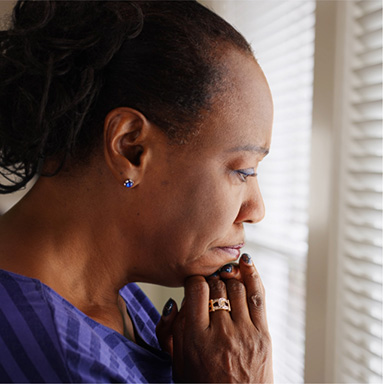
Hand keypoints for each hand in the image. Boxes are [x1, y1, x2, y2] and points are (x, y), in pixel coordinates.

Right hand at [156, 254, 272, 382]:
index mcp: (196, 338)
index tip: (194, 284)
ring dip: (228, 277)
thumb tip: (173, 302)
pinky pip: (258, 295)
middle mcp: (221, 332)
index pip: (196, 289)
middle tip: (209, 284)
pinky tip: (245, 261)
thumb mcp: (177, 363)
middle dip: (211, 280)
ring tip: (223, 276)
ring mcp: (245, 332)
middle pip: (216, 285)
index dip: (194, 280)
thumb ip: (168, 331)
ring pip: (235, 286)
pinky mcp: (263, 334)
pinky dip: (251, 274)